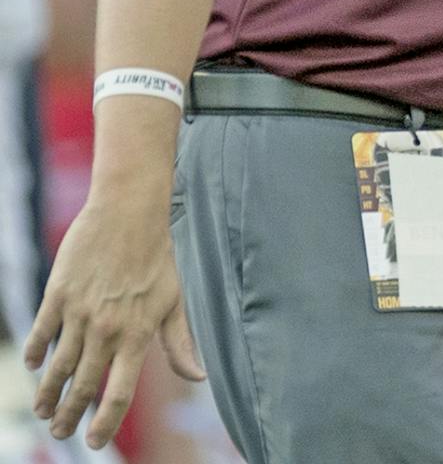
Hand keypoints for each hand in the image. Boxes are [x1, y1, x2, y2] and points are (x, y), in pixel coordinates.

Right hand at [24, 192, 204, 448]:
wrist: (131, 211)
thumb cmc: (161, 255)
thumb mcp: (176, 300)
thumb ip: (181, 343)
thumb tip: (198, 378)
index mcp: (138, 335)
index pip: (119, 394)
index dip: (106, 423)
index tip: (95, 442)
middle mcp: (107, 330)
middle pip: (84, 386)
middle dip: (71, 415)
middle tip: (61, 432)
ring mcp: (80, 314)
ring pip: (58, 366)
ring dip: (49, 393)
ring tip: (44, 411)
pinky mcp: (59, 295)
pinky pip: (43, 333)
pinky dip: (37, 353)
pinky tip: (36, 366)